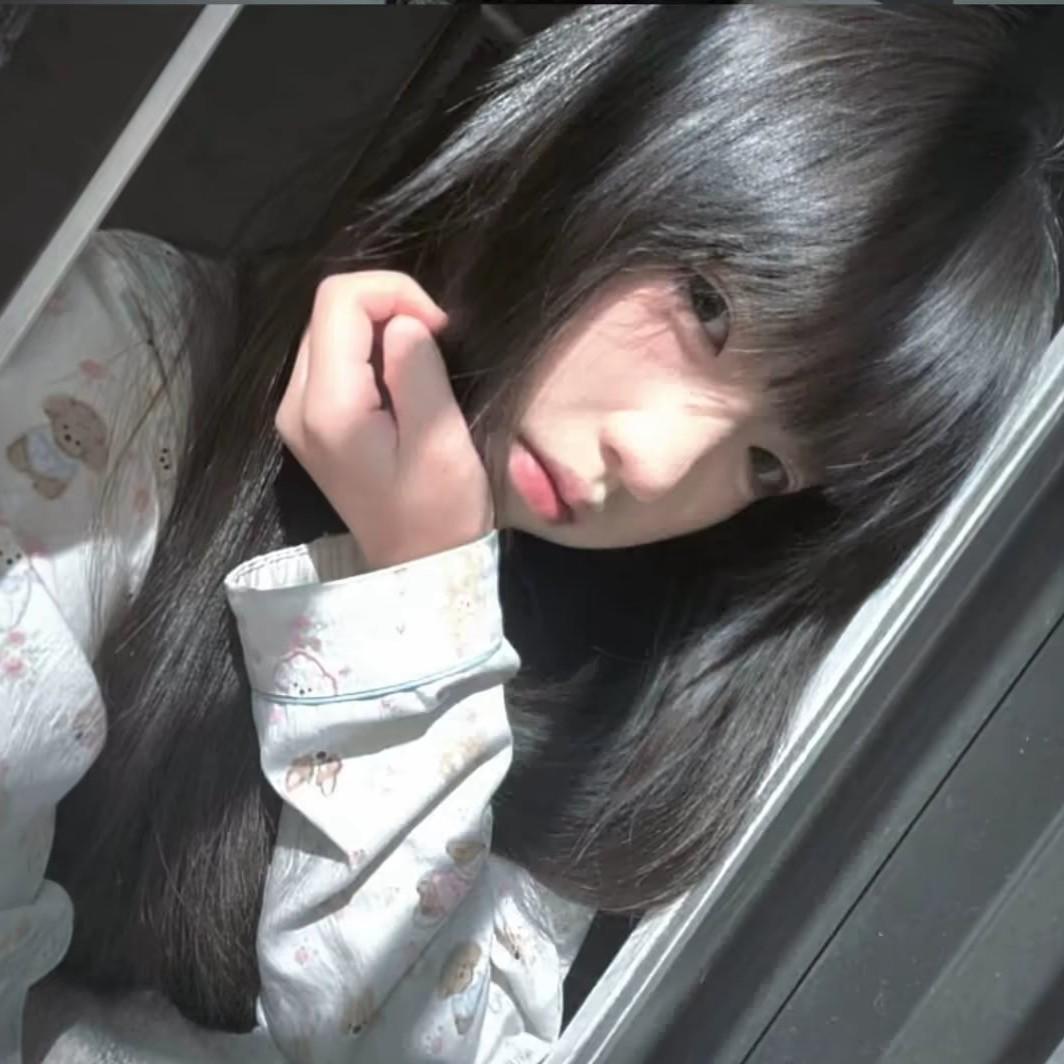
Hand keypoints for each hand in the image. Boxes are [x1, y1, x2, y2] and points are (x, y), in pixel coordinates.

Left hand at [276, 271, 493, 568]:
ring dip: (379, 329)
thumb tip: (404, 321)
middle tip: (436, 344)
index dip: (394, 292)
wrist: (417, 567)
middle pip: (329, 310)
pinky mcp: (309, 421)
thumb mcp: (440, 441)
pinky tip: (399, 383)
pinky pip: (333, 359)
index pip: (339, 300)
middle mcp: (295, 403)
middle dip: (387, 307)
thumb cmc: (438, 511)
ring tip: (421, 364)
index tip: (438, 329)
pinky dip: (369, 353)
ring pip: (329, 329)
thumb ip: (417, 371)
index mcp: (325, 406)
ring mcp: (296, 413)